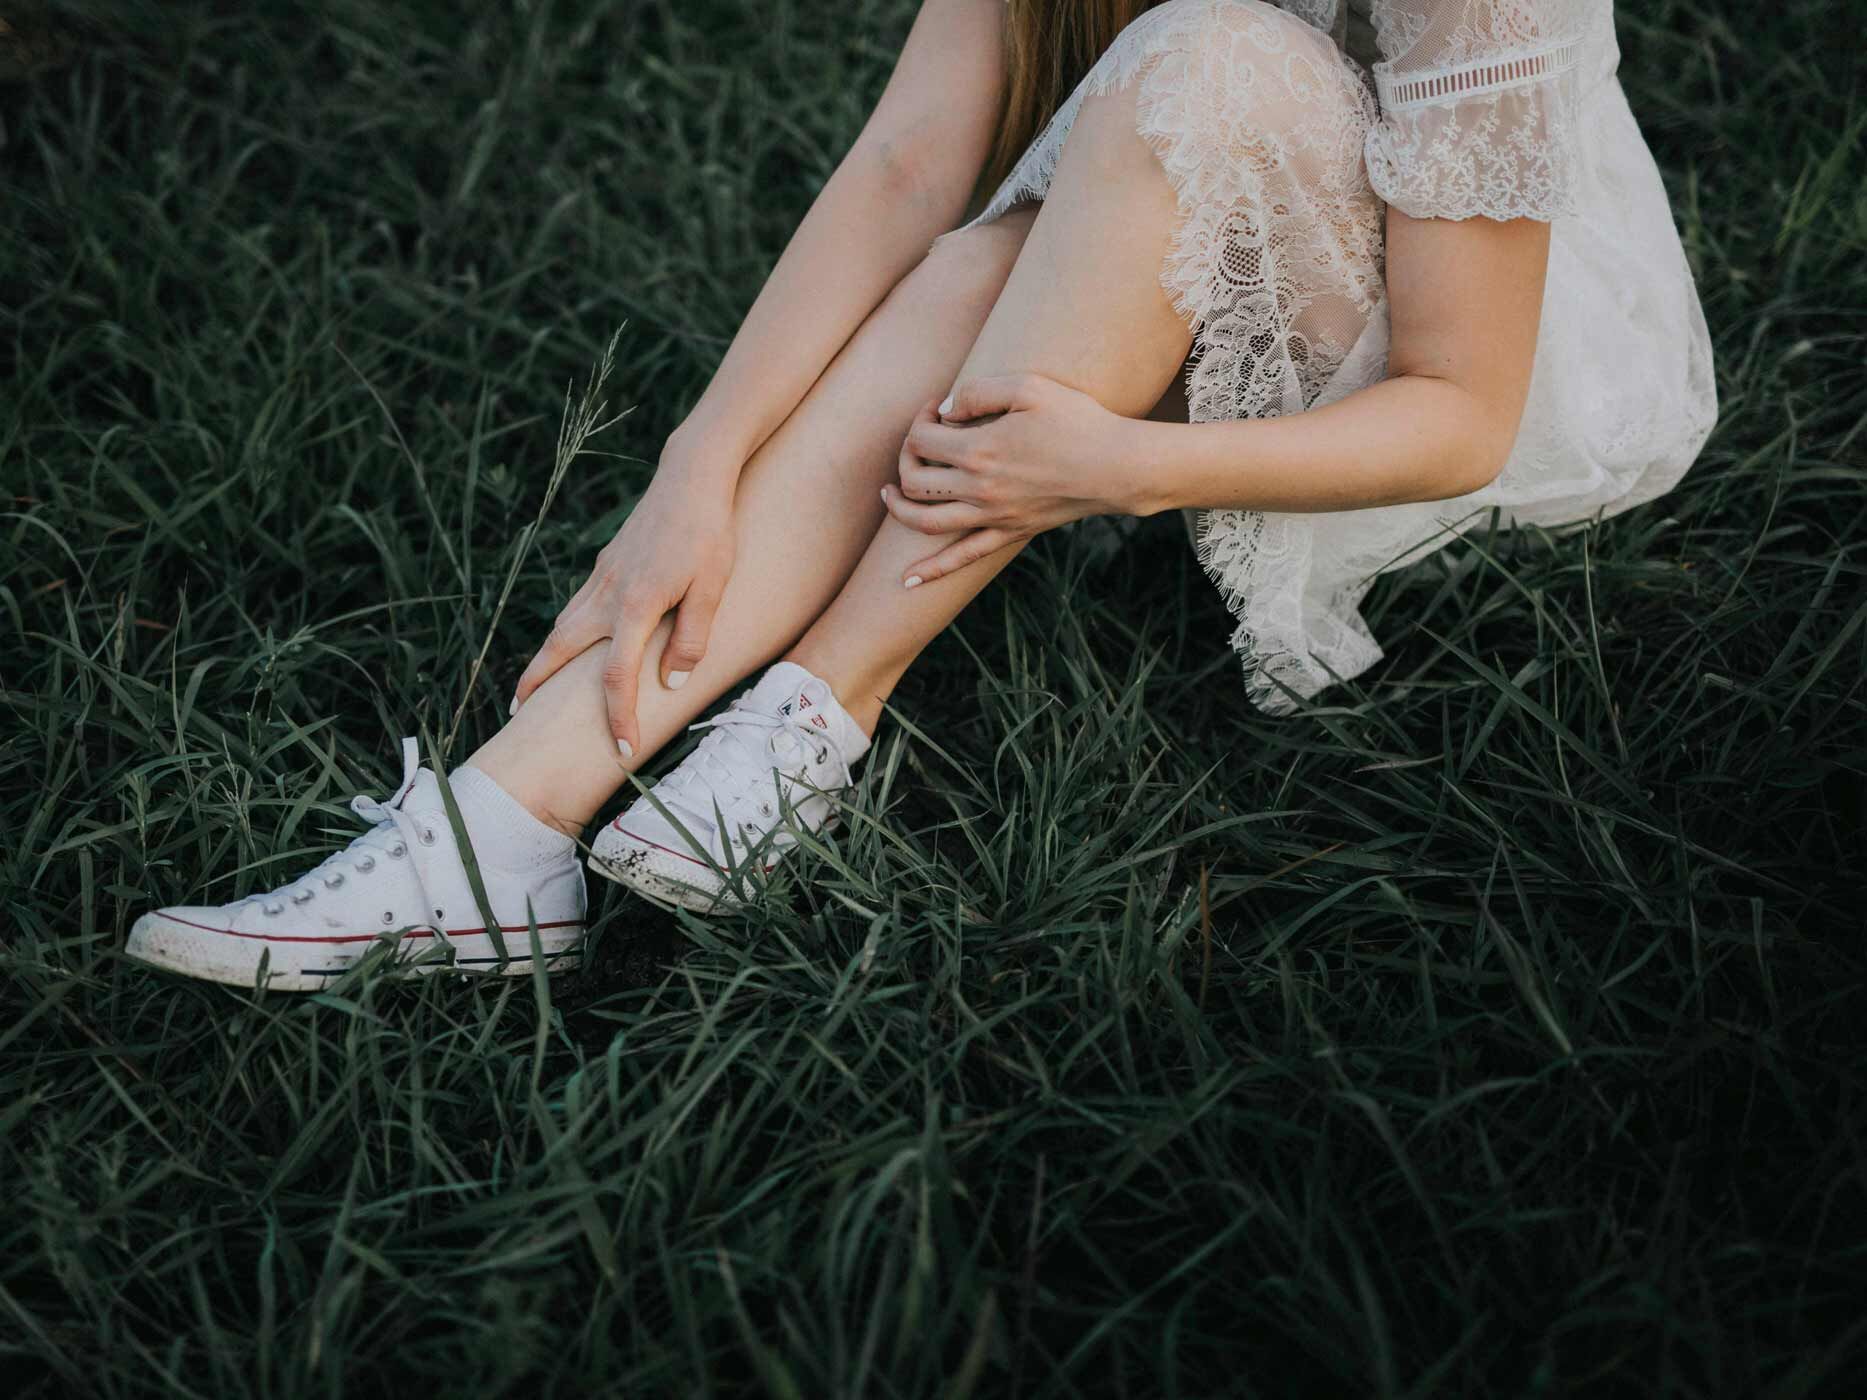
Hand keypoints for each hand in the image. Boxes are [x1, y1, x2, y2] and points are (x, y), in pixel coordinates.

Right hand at [511, 457, 735, 756]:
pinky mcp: (606, 564)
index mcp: (636, 605)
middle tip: (518, 715)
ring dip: (545, 658)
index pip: (617, 675)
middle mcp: (608, 593)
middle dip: (537, 683)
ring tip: (533, 687)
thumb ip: (692, 639)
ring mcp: (602, 576)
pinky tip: (569, 643)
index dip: (618, 715)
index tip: (622, 749)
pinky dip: (563, 633)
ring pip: (563, 626)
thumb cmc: (709, 532)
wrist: (691, 476)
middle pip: (561, 648)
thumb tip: (669, 684)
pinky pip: (576, 607)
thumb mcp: (713, 588)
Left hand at [879, 373, 1142, 584]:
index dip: (920, 420)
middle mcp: (978, 488)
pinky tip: (906, 581)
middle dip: (906, 456)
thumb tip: (943, 410)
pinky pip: (962, 558)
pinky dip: (932, 571)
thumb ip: (978, 392)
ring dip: (898, 509)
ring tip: (888, 495)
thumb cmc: (1078, 420)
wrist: (1117, 467)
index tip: (936, 409)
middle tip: (919, 441)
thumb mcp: (1029, 386)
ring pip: (926, 522)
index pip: (923, 438)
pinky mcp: (1009, 533)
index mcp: (979, 450)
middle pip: (915, 480)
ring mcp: (992, 516)